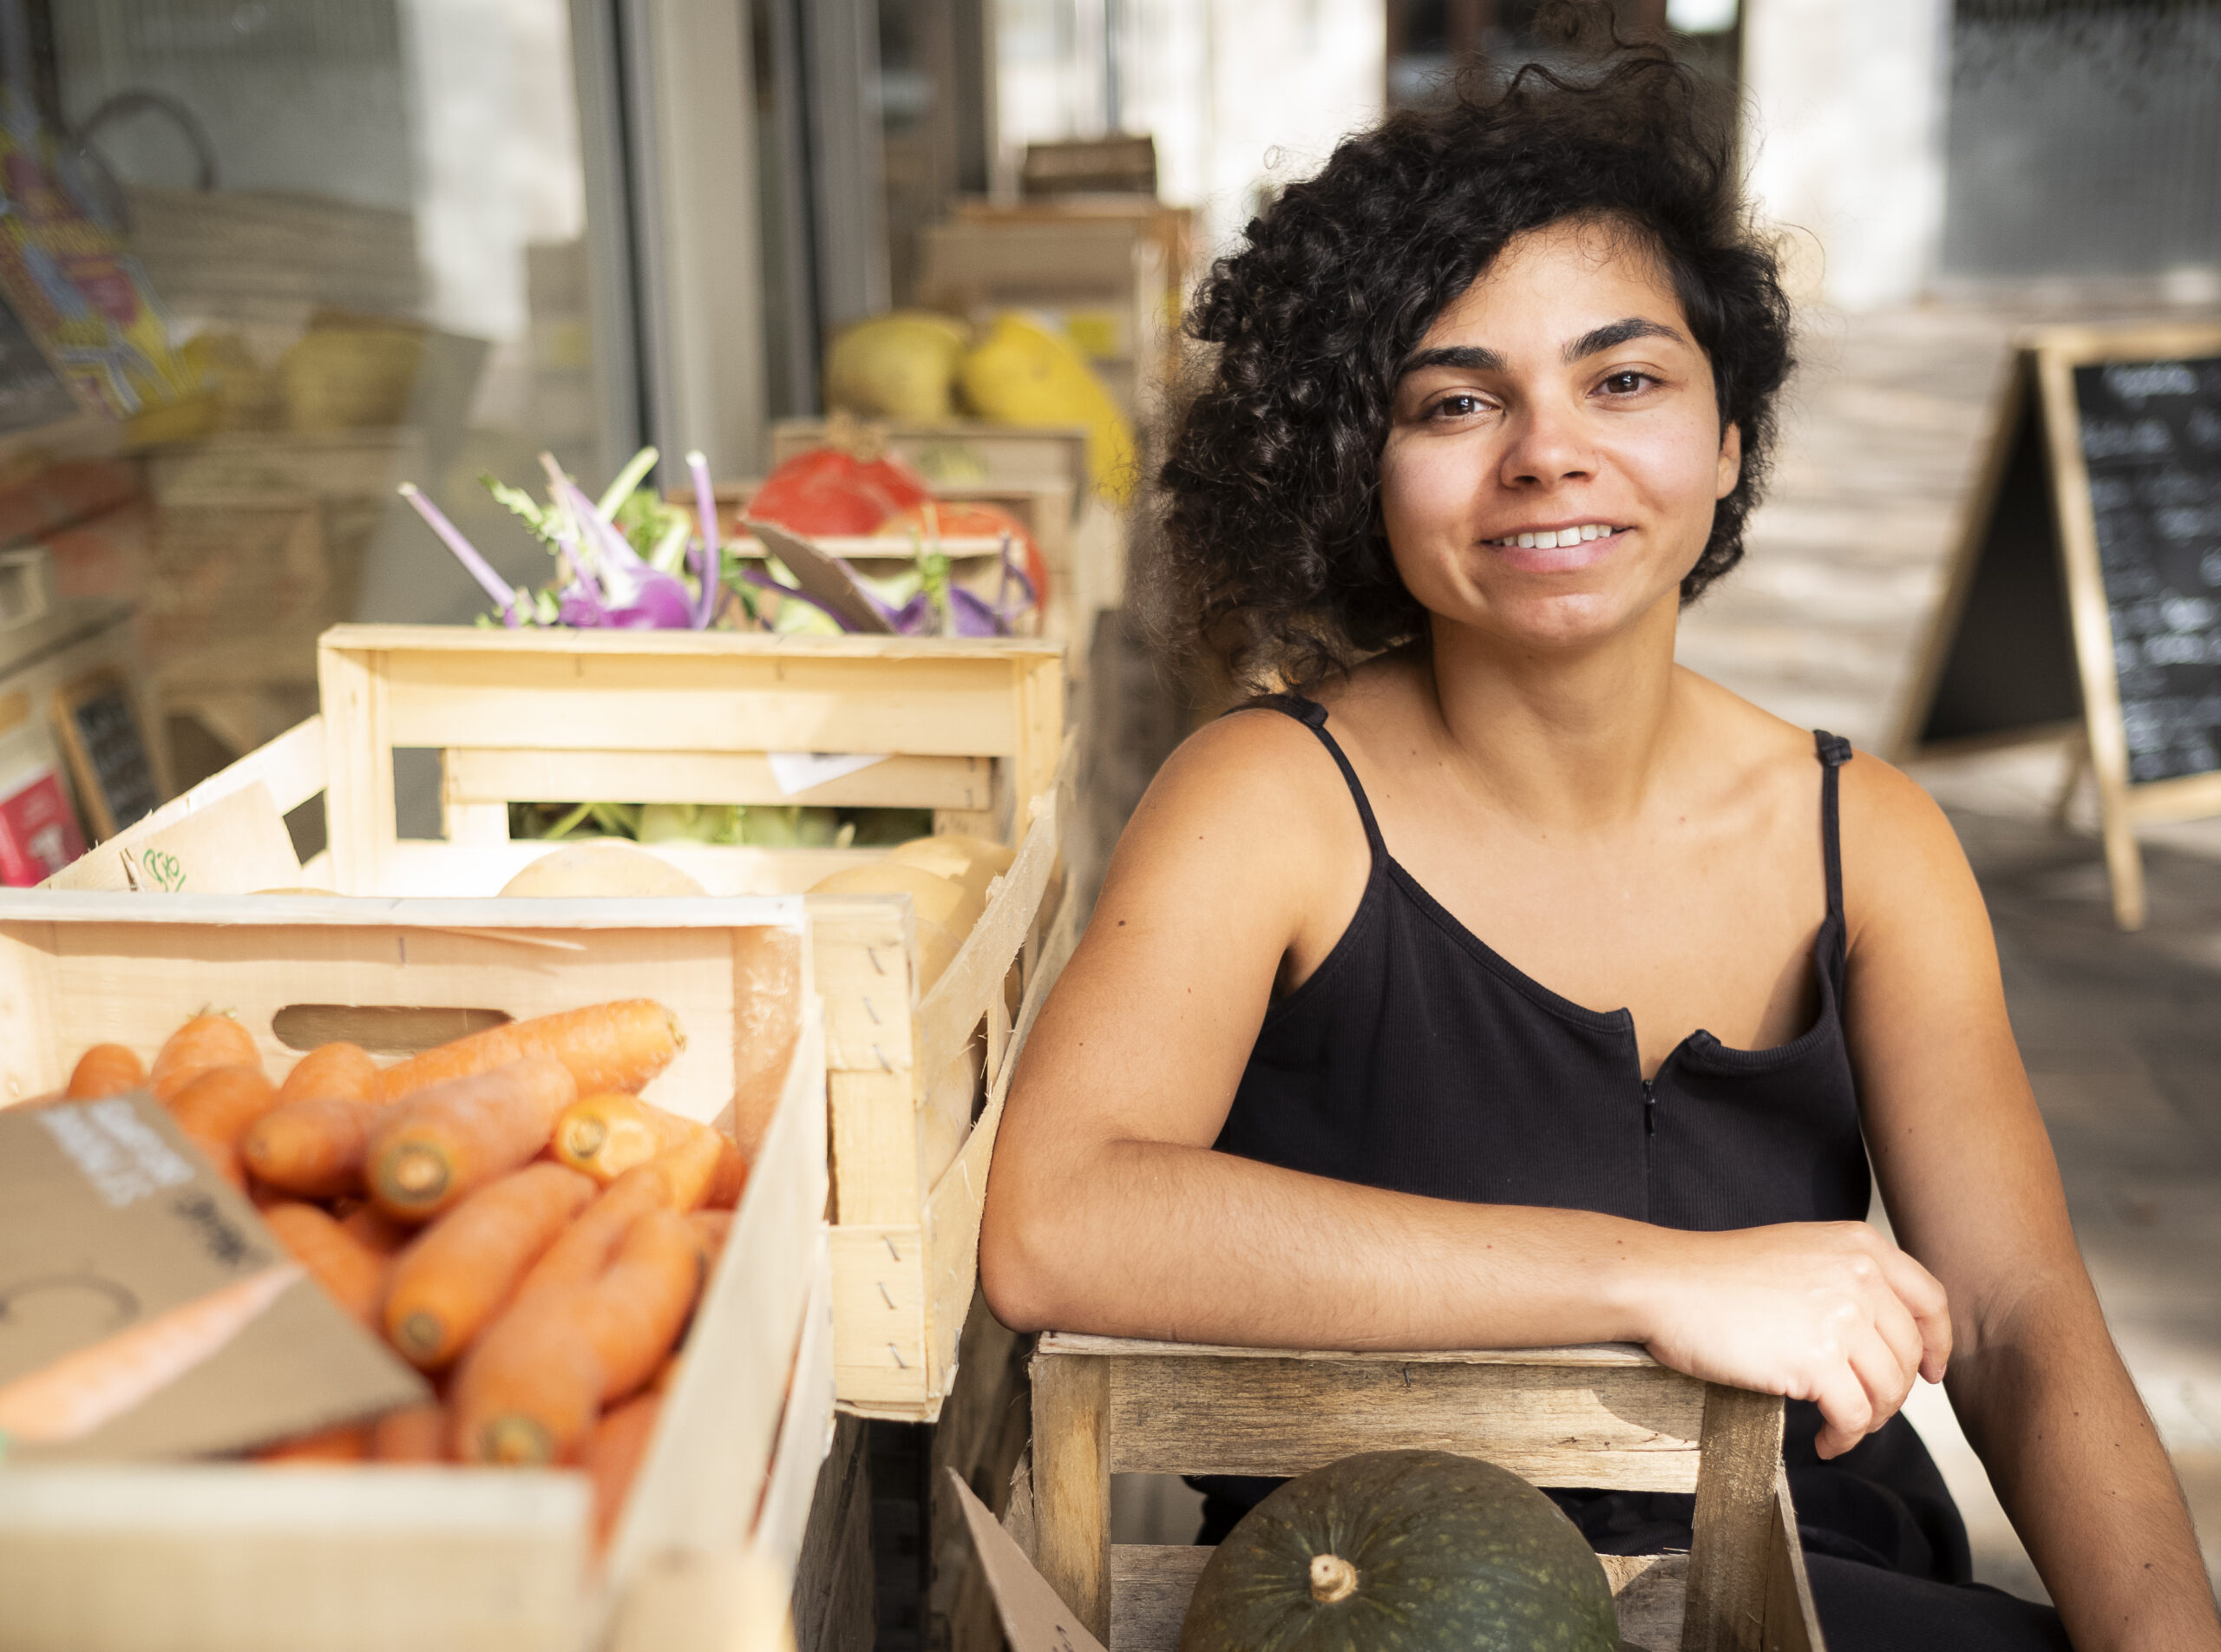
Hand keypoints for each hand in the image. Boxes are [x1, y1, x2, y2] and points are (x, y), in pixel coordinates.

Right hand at [1631, 1221, 1950, 1457]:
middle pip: (1910, 1353)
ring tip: (1840, 1426)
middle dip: (1893, 1392)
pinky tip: (1826, 1441)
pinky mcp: (1817, 1361)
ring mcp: (1841, 1317)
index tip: (1931, 1371)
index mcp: (1858, 1245)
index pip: (1930, 1299)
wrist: (1667, 1284)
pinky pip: (1855, 1416)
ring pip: (1889, 1390)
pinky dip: (1846, 1438)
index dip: (1938, 1343)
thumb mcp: (1798, 1252)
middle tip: (1865, 1409)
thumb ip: (1845, 1278)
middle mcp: (1860, 1276)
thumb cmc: (1717, 1275)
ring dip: (1870, 1420)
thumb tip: (1881, 1335)